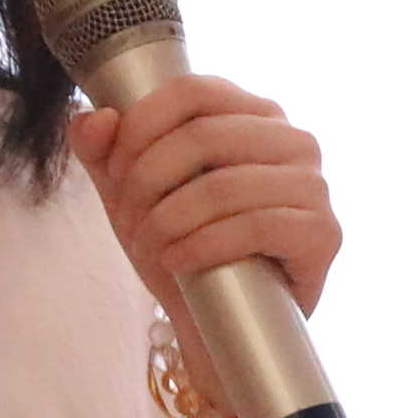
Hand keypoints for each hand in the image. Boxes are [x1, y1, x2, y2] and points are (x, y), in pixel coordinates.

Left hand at [73, 73, 338, 319]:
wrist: (223, 326)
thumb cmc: (185, 246)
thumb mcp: (133, 195)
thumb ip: (104, 151)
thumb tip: (93, 120)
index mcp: (253, 114)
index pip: (192, 91)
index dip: (141, 127)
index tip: (115, 171)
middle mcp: (293, 139)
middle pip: (203, 136)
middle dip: (148, 181)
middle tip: (130, 220)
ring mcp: (313, 185)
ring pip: (224, 185)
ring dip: (168, 221)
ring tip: (150, 248)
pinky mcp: (323, 233)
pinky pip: (255, 228)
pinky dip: (201, 246)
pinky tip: (176, 262)